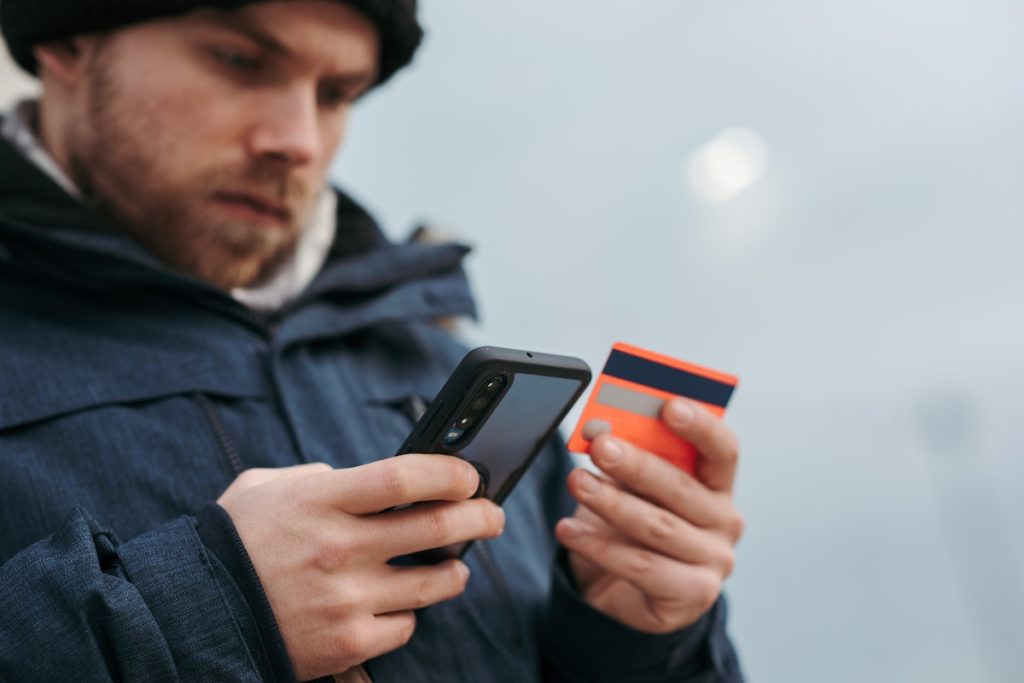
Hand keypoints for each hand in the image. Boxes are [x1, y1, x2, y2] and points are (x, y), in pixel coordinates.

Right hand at [217, 456, 504, 680]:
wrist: (194, 615)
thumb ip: (321, 474)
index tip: (470, 475)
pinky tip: (399, 604)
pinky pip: (405, 627)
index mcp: (321, 501)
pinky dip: (408, 615)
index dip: (450, 473)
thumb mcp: (268, 488)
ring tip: (456, 565)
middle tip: (493, 515)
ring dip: (456, 571)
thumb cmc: (233, 543)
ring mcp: (346, 600)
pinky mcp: (347, 644)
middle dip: (481, 517)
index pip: (405, 477)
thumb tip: (369, 480)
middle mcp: (339, 548)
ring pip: (435, 583)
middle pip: (438, 527)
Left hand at [555, 398, 742, 633]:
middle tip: (600, 446)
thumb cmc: (629, 525)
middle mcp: (726, 521)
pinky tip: (568, 529)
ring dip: (611, 503)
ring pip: (658, 527)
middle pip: (682, 488)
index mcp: (718, 484)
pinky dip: (599, 546)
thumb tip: (600, 428)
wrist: (620, 590)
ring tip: (577, 483)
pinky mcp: (692, 594)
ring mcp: (714, 561)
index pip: (723, 449)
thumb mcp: (629, 487)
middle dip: (637, 464)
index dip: (700, 426)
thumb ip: (625, 457)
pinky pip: (641, 566)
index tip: (669, 406)